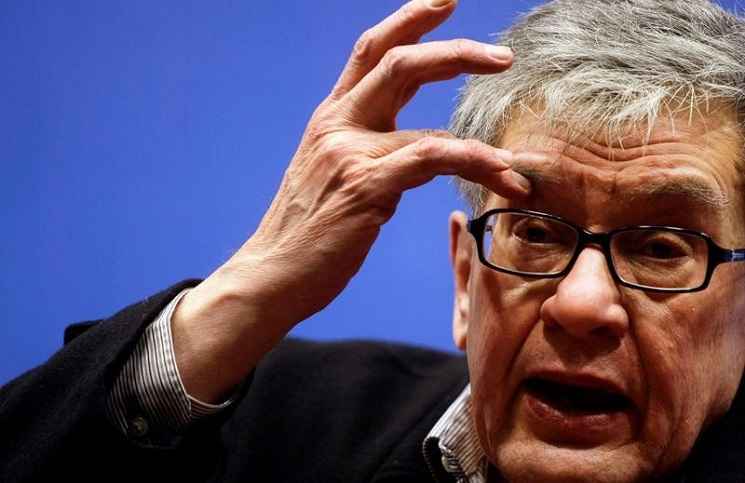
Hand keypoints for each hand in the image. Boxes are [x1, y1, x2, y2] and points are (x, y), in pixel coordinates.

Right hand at [172, 0, 529, 401]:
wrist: (270, 275)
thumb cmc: (306, 235)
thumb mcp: (329, 178)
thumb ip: (364, 151)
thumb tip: (409, 151)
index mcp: (330, 119)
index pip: (370, 51)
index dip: (410, 19)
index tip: (447, 0)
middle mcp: (337, 124)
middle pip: (398, 60)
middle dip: (456, 51)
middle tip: (502, 57)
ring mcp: (349, 152)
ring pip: (428, 119)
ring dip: (482, 138)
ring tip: (517, 164)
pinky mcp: (365, 185)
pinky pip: (432, 158)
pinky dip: (474, 163)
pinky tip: (501, 178)